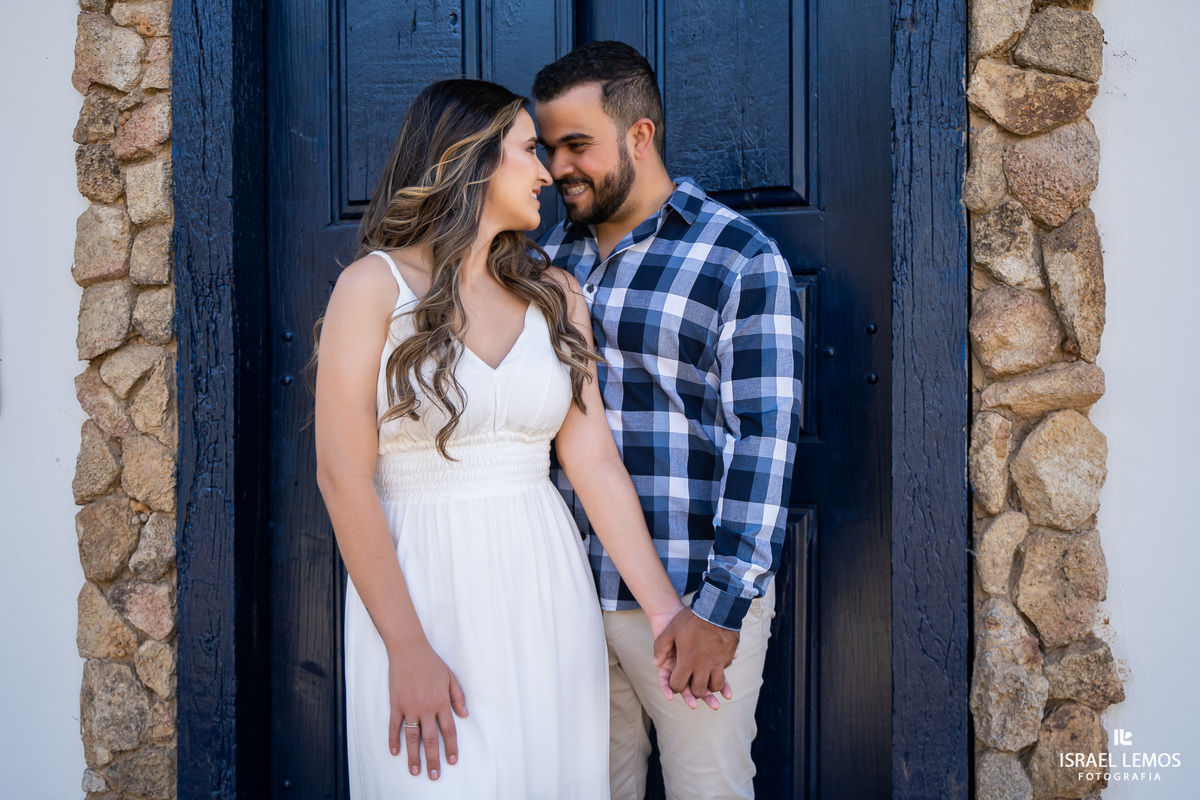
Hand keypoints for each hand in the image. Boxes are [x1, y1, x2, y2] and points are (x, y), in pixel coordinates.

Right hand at [387, 643, 467, 779]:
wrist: (409, 650)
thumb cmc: (431, 663)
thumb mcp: (450, 677)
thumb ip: (458, 697)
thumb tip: (464, 715)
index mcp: (441, 702)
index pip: (448, 730)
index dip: (450, 747)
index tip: (451, 761)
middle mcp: (426, 707)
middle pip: (430, 739)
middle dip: (433, 759)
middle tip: (434, 775)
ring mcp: (409, 707)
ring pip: (412, 737)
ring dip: (414, 756)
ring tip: (415, 771)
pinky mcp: (395, 704)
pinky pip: (394, 726)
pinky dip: (393, 740)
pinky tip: (395, 752)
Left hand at [652, 609, 738, 709]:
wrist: (716, 608)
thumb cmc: (691, 619)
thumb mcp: (671, 630)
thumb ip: (661, 647)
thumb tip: (656, 662)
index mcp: (687, 661)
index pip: (679, 685)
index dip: (674, 687)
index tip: (675, 683)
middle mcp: (703, 666)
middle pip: (699, 690)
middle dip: (695, 692)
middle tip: (693, 686)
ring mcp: (718, 662)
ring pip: (716, 685)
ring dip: (711, 686)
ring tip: (707, 682)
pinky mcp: (728, 657)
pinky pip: (724, 671)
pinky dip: (720, 672)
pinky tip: (716, 665)